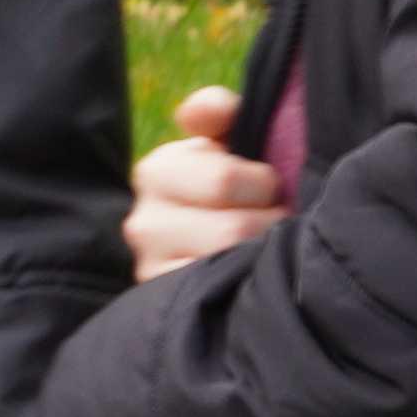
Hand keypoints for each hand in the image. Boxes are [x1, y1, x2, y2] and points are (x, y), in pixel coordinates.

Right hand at [123, 86, 288, 283]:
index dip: (262, 185)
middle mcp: (142, 222)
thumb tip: (198, 113)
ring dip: (259, 257)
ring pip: (226, 265)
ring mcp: (149, 268)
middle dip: (268, 225)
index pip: (222, 180)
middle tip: (274, 223)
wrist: (217, 245)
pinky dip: (242, 287)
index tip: (268, 187)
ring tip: (262, 249)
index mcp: (156, 171)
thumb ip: (220, 113)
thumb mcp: (229, 140)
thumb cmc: (235, 183)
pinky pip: (217, 298)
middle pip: (231, 230)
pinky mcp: (164, 304)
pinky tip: (247, 276)